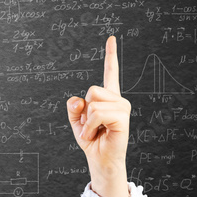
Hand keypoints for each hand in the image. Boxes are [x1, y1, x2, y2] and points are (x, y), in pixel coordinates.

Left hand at [66, 35, 130, 196]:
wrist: (100, 159)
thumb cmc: (92, 140)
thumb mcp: (76, 121)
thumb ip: (73, 107)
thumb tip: (78, 100)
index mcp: (107, 97)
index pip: (110, 72)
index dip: (110, 55)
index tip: (112, 37)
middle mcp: (117, 99)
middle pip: (91, 89)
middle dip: (84, 110)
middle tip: (91, 126)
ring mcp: (122, 107)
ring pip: (92, 102)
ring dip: (87, 121)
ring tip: (95, 131)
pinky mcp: (122, 117)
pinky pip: (97, 113)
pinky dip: (91, 126)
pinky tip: (97, 134)